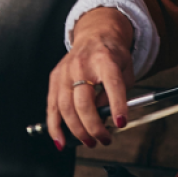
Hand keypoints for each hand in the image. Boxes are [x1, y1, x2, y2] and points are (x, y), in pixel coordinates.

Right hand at [46, 7, 134, 148]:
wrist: (95, 34)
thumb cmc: (112, 55)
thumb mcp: (125, 70)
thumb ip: (119, 93)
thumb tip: (105, 116)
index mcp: (105, 59)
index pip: (111, 83)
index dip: (117, 105)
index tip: (121, 123)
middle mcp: (82, 64)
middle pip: (84, 102)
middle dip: (94, 127)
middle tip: (104, 139)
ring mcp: (65, 71)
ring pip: (66, 108)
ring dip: (77, 131)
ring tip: (90, 141)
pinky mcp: (55, 77)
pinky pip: (52, 106)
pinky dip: (55, 127)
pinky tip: (60, 141)